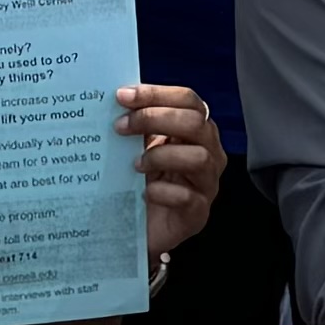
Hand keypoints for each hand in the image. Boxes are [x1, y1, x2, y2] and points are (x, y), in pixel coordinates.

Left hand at [116, 84, 225, 261]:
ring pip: (199, 158)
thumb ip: (135, 125)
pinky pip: (188, 198)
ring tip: (135, 164)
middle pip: (196, 124)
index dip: (156, 94)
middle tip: (120, 127)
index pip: (187, 101)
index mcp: (196, 131)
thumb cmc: (140, 183)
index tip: (122, 96)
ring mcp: (206, 185)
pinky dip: (163, 192)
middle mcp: (209, 154)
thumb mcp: (138, 148)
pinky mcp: (198, 214)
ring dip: (162, 156)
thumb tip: (116, 100)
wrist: (139, 230)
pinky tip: (144, 193)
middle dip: (155, 119)